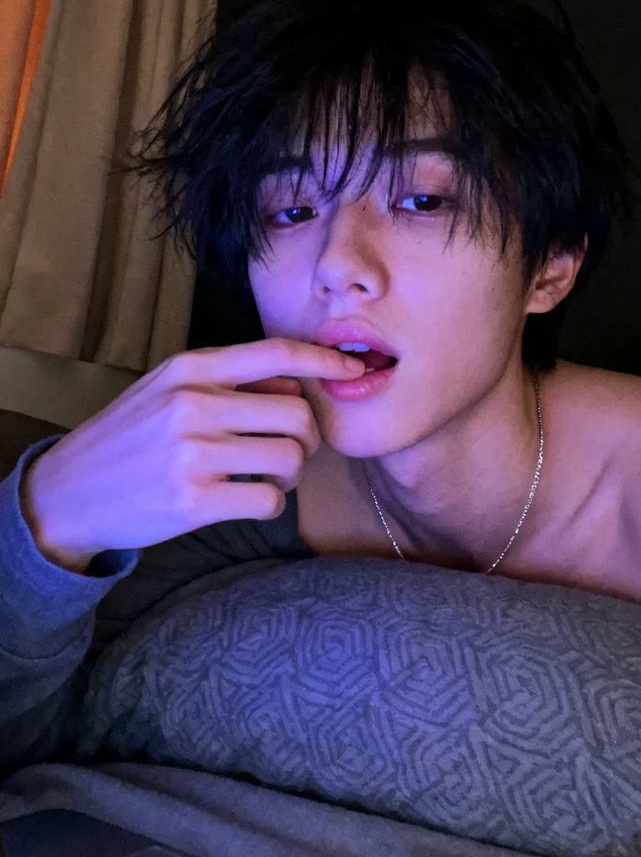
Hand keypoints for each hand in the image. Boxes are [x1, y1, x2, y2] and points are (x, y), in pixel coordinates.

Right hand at [20, 339, 364, 569]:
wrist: (69, 492)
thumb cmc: (130, 437)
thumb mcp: (167, 389)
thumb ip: (228, 381)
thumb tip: (298, 383)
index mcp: (190, 367)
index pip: (277, 353)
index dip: (326, 359)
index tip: (355, 368)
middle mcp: (192, 403)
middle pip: (297, 413)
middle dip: (308, 436)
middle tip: (292, 449)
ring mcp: (192, 453)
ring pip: (290, 458)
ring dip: (291, 473)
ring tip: (266, 476)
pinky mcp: (193, 501)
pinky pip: (269, 500)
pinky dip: (270, 503)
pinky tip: (247, 499)